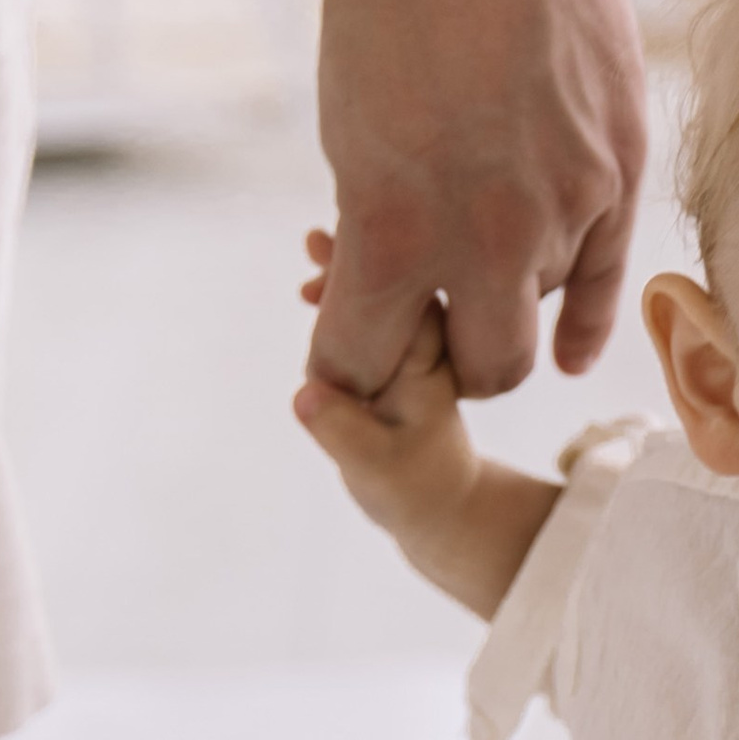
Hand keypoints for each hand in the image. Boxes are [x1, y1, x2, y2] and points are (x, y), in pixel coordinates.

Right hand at [294, 246, 477, 553]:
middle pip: (398, 284)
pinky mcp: (396, 356)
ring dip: (347, 270)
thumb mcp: (374, 468)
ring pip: (383, 294)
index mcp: (428, 365)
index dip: (365, 273)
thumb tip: (304, 396)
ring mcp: (412, 350)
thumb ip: (341, 432)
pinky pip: (373, 313)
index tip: (328, 251)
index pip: (404, 302)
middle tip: (312, 239)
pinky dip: (345, 295)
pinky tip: (312, 286)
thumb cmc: (409, 486)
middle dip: (355, 258)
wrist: (434, 501)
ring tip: (311, 243)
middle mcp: (427, 350)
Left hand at [307, 0, 646, 402]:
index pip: (361, 362)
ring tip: (475, 244)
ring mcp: (569, 208)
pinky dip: (584, 326)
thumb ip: (372, 224)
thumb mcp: (345, 125)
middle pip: (479, 369)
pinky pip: (608, 285)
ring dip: (504, 297)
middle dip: (440, 363)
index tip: (341, 355)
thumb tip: (387, 290)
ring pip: (539, 308)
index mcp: (396, 230)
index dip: (344, 367)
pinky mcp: (623, 173)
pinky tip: (569, 352)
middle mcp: (491, 238)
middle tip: (421, 328)